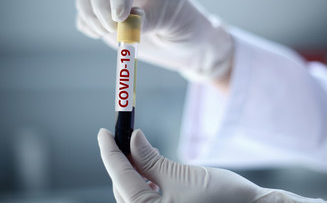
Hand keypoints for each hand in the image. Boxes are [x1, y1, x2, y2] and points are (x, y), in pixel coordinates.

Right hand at [76, 0, 232, 80]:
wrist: (187, 46)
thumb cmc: (186, 28)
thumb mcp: (174, 22)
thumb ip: (149, 21)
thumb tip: (124, 25)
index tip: (120, 19)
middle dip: (100, 9)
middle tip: (112, 30)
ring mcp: (115, 6)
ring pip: (85, 0)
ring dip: (90, 18)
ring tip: (108, 33)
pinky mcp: (108, 23)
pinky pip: (86, 19)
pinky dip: (88, 27)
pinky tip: (101, 35)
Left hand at [97, 128, 267, 202]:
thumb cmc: (223, 198)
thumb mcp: (180, 175)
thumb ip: (150, 159)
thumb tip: (133, 138)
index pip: (120, 178)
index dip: (109, 152)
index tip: (103, 131)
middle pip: (124, 187)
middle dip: (121, 160)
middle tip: (121, 136)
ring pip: (134, 193)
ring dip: (133, 169)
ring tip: (136, 147)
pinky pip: (148, 197)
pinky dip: (145, 179)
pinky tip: (148, 166)